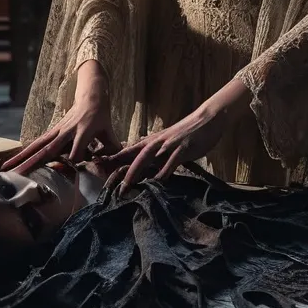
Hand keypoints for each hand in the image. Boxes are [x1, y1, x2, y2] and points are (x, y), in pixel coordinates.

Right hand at [2, 61, 120, 172]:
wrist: (90, 95)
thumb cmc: (101, 116)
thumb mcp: (110, 131)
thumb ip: (111, 148)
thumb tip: (108, 163)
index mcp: (83, 132)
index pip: (76, 152)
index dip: (76, 161)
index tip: (79, 166)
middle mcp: (67, 131)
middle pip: (48, 150)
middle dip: (33, 163)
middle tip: (18, 175)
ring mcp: (57, 131)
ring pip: (38, 146)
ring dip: (22, 158)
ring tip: (7, 168)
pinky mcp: (53, 131)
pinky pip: (38, 142)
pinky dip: (25, 151)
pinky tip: (12, 161)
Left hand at [107, 77, 251, 192]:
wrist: (208, 118)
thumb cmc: (189, 132)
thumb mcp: (168, 141)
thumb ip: (157, 151)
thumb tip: (147, 164)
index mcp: (152, 140)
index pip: (129, 151)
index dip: (114, 160)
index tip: (100, 168)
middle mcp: (157, 142)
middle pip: (134, 157)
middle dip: (121, 172)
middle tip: (111, 187)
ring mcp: (169, 145)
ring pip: (147, 160)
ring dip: (135, 174)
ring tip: (126, 188)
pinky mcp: (182, 149)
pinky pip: (169, 163)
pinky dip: (162, 174)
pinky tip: (157, 184)